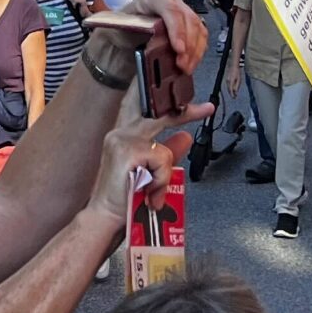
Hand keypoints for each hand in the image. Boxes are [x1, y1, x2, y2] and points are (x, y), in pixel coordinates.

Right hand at [86, 87, 205, 222]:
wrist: (105, 218)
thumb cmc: (124, 198)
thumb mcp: (151, 171)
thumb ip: (168, 152)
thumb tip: (185, 136)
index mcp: (122, 136)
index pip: (141, 106)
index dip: (160, 96)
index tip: (183, 95)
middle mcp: (119, 133)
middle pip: (157, 114)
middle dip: (185, 112)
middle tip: (206, 109)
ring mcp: (122, 141)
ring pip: (163, 148)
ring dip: (164, 173)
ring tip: (154, 191)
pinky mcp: (128, 152)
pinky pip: (162, 159)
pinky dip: (162, 179)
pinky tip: (150, 191)